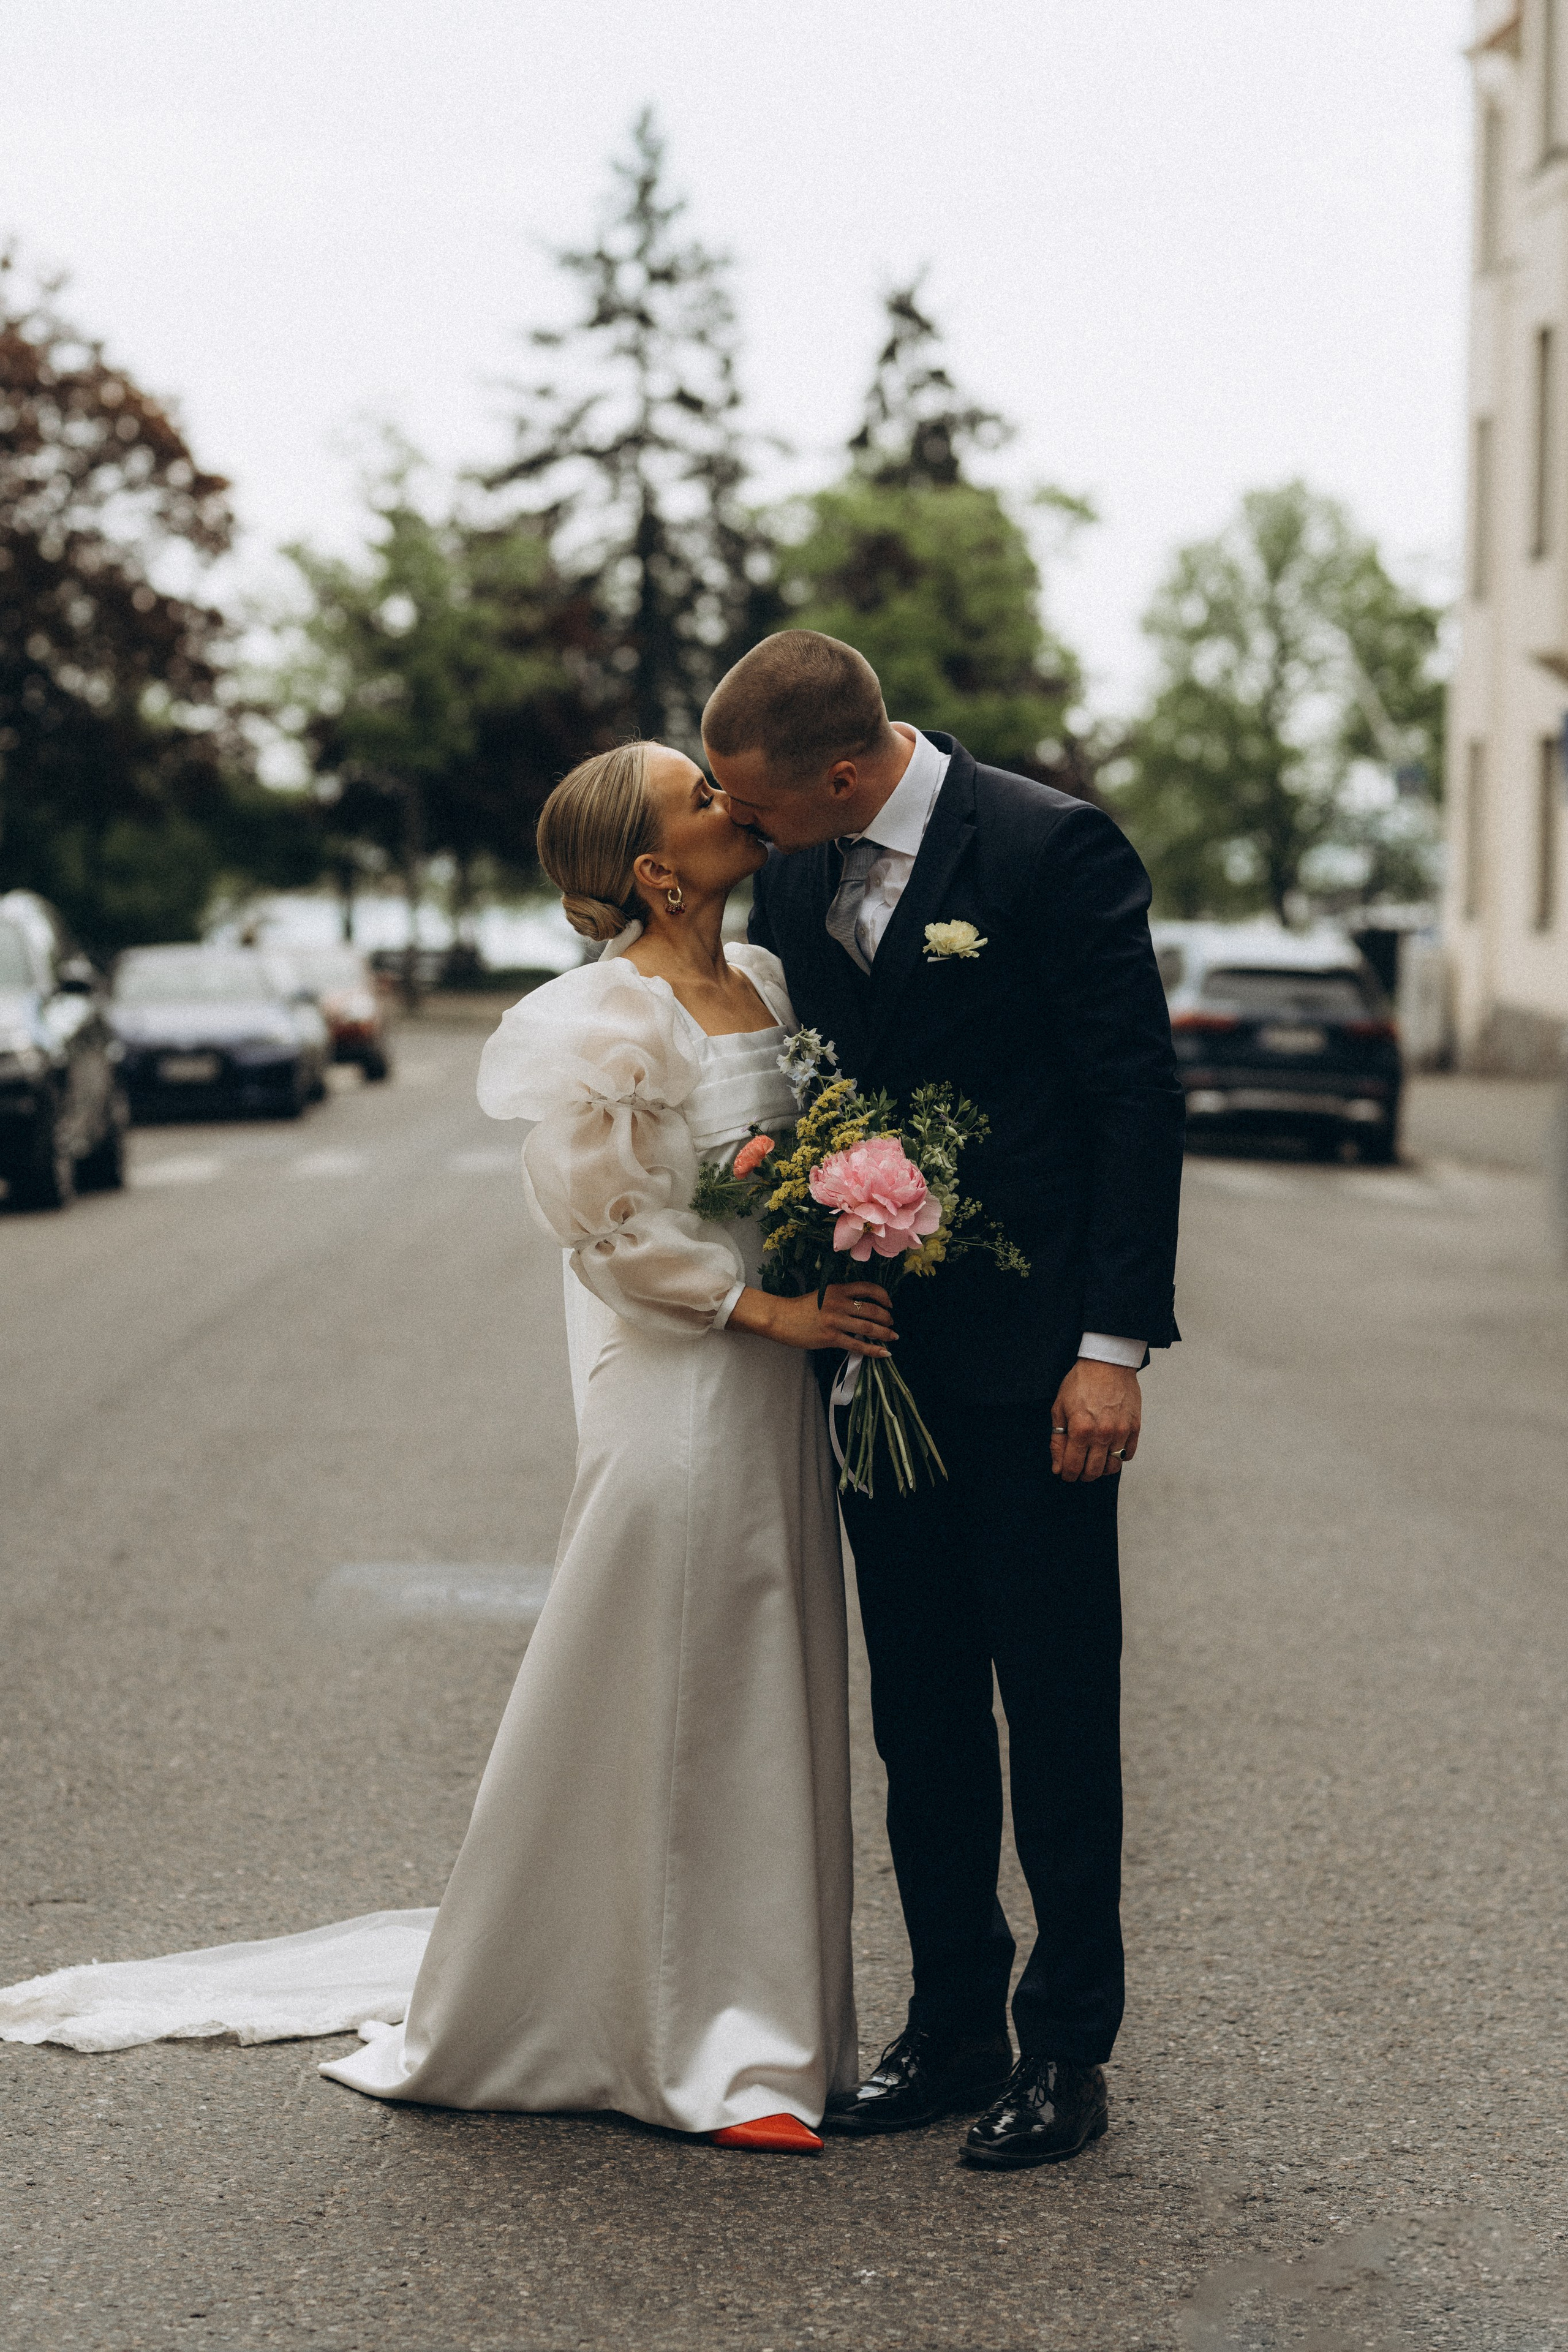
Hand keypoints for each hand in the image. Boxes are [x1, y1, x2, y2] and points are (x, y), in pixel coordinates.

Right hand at [728, 1281, 896, 1356]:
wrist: (780, 1318)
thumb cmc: (799, 1308)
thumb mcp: (822, 1295)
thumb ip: (841, 1298)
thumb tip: (862, 1308)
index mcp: (837, 1289)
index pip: (868, 1288)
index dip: (883, 1296)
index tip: (889, 1304)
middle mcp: (839, 1303)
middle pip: (872, 1310)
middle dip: (886, 1318)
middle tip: (891, 1324)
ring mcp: (835, 1321)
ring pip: (868, 1328)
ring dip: (884, 1333)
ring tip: (893, 1337)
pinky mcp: (830, 1337)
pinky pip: (857, 1345)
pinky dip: (873, 1350)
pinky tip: (884, 1353)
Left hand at [1050, 1359, 1140, 1482]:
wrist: (1107, 1362)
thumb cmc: (1081, 1382)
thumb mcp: (1059, 1408)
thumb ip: (1058, 1440)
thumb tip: (1058, 1466)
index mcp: (1080, 1430)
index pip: (1073, 1467)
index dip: (1067, 1475)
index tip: (1066, 1474)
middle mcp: (1102, 1434)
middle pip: (1093, 1472)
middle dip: (1083, 1475)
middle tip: (1079, 1469)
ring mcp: (1121, 1432)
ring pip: (1112, 1467)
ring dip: (1102, 1469)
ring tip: (1094, 1461)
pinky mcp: (1134, 1427)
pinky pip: (1128, 1454)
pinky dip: (1118, 1457)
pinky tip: (1110, 1449)